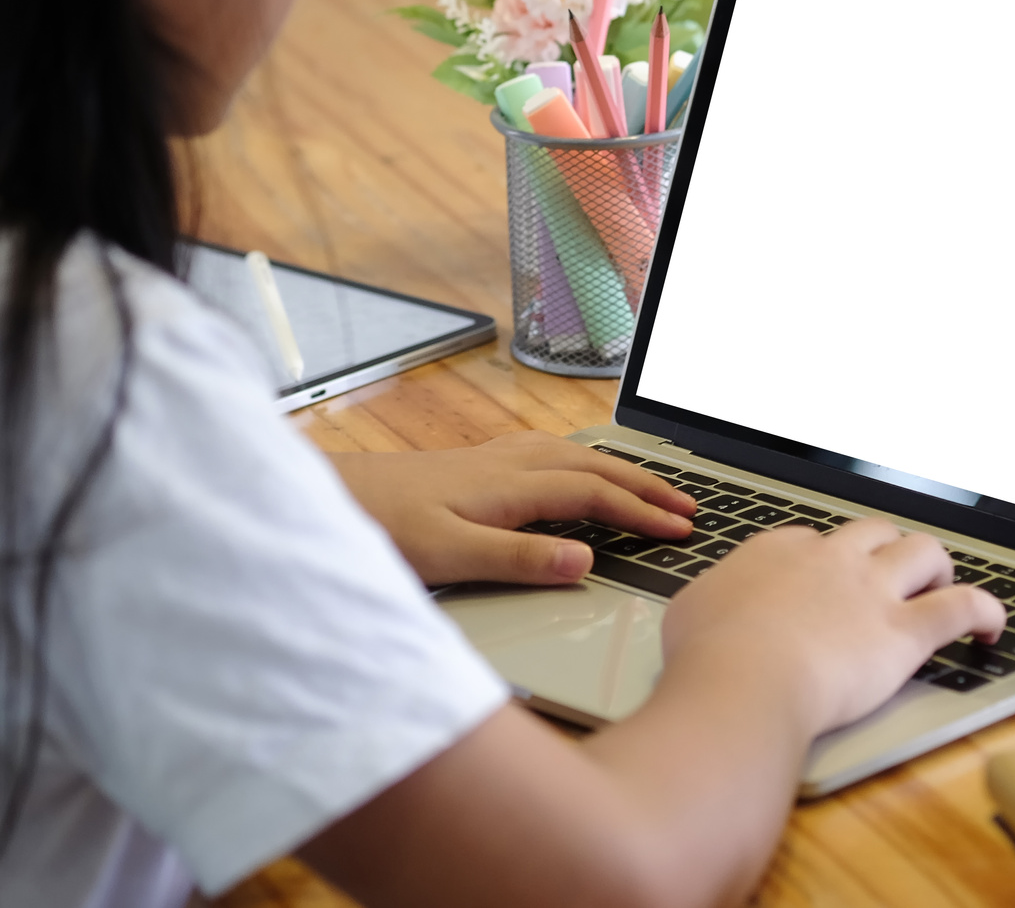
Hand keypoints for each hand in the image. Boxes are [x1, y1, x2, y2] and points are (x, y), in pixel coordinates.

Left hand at [329, 432, 695, 586]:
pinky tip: (573, 467)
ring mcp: (488, 459)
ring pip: (571, 454)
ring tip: (649, 486)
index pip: (594, 494)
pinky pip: (545, 452)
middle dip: (645, 485)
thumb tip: (584, 563)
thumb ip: (518, 560)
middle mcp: (505, 464)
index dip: (642, 511)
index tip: (682, 530)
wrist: (326, 498)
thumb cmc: (379, 528)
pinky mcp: (471, 463)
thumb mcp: (449, 556)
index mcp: (509, 486)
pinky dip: (579, 459)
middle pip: (593, 466)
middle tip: (689, 506)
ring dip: (616, 469)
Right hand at [658, 519, 1007, 735]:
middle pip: (873, 531)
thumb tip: (711, 610)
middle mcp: (830, 560)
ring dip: (936, 565)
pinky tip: (990, 627)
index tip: (821, 580)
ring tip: (940, 584)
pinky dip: (985, 611)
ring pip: (924, 551)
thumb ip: (713, 601)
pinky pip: (962, 606)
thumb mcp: (691, 612)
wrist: (744, 683)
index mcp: (777, 551)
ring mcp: (871, 591)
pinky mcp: (904, 632)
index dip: (823, 559)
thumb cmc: (708, 657)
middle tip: (887, 573)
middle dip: (885, 547)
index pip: (811, 540)